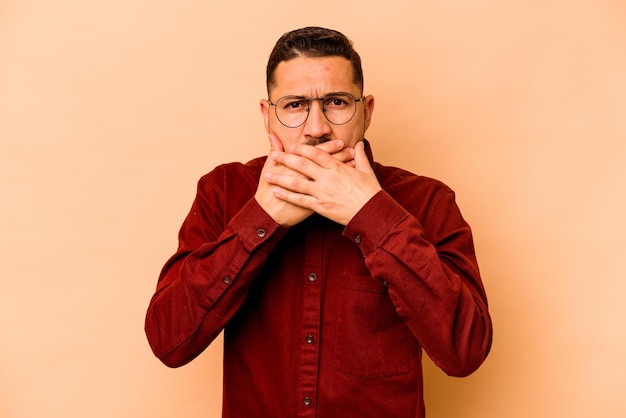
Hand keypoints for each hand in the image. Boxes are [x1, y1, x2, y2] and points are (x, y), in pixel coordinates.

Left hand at [263, 140, 381, 224]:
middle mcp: (327, 179)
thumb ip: (360, 156)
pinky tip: (276, 192)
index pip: (316, 154)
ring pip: (297, 183)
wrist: (372, 213)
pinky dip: (287, 196)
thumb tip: (359, 144)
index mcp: (337, 168)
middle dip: (286, 159)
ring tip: (267, 174)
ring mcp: (323, 193)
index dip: (302, 149)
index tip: (292, 146)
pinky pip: (300, 200)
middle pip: (302, 166)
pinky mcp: (321, 207)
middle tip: (273, 155)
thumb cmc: (371, 193)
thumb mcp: (367, 171)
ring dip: (281, 178)